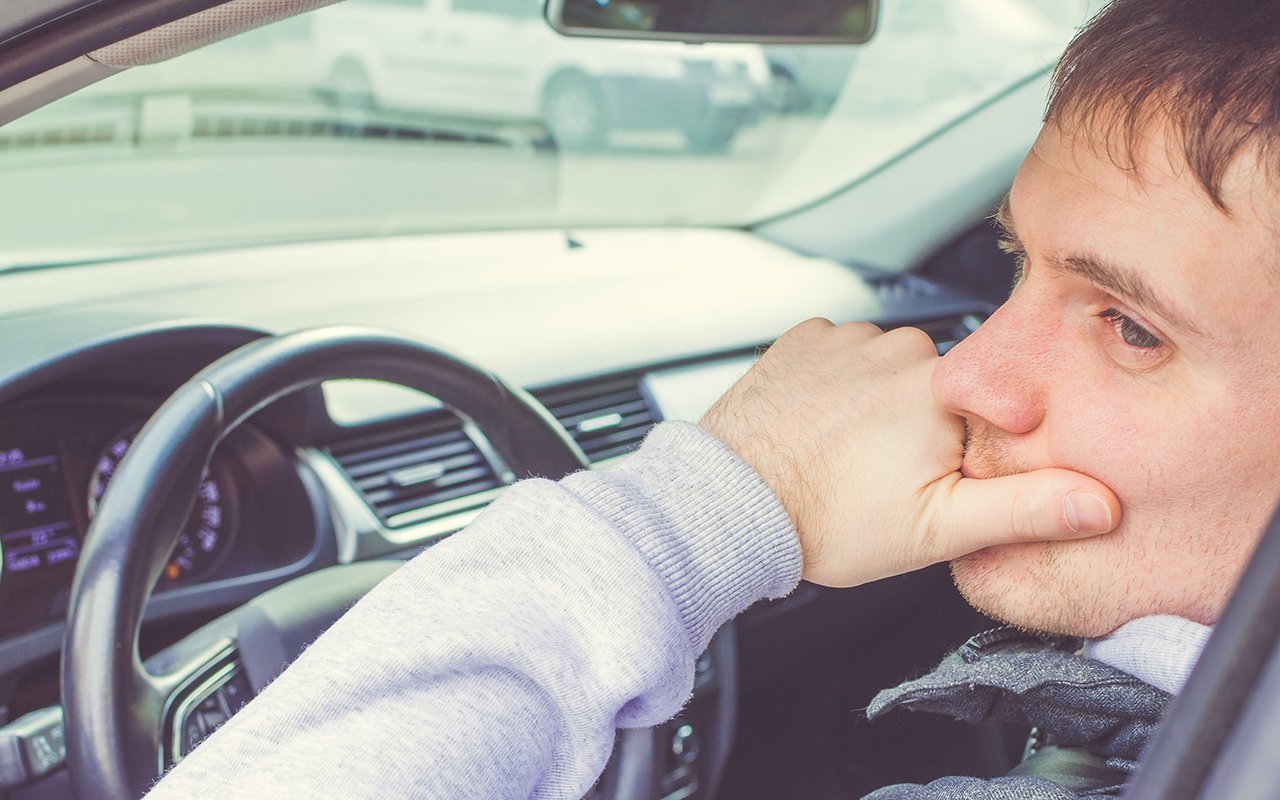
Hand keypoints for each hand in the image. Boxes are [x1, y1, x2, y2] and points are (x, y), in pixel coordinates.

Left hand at [699, 319, 1120, 586]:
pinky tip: (822, 425)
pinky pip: (840, 353)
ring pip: (889, 367)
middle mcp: (896, 348)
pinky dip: (837, 382)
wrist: (733, 503)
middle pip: (941, 384)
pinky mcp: (804, 339)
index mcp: (941, 389)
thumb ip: (1025, 509)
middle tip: (890, 474)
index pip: (993, 404)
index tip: (939, 474)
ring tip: (850, 453)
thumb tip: (1097, 500)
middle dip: (926, 424)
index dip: (971, 445)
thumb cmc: (823, 519)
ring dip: (879, 401)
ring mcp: (846, 338)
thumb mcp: (939, 530)